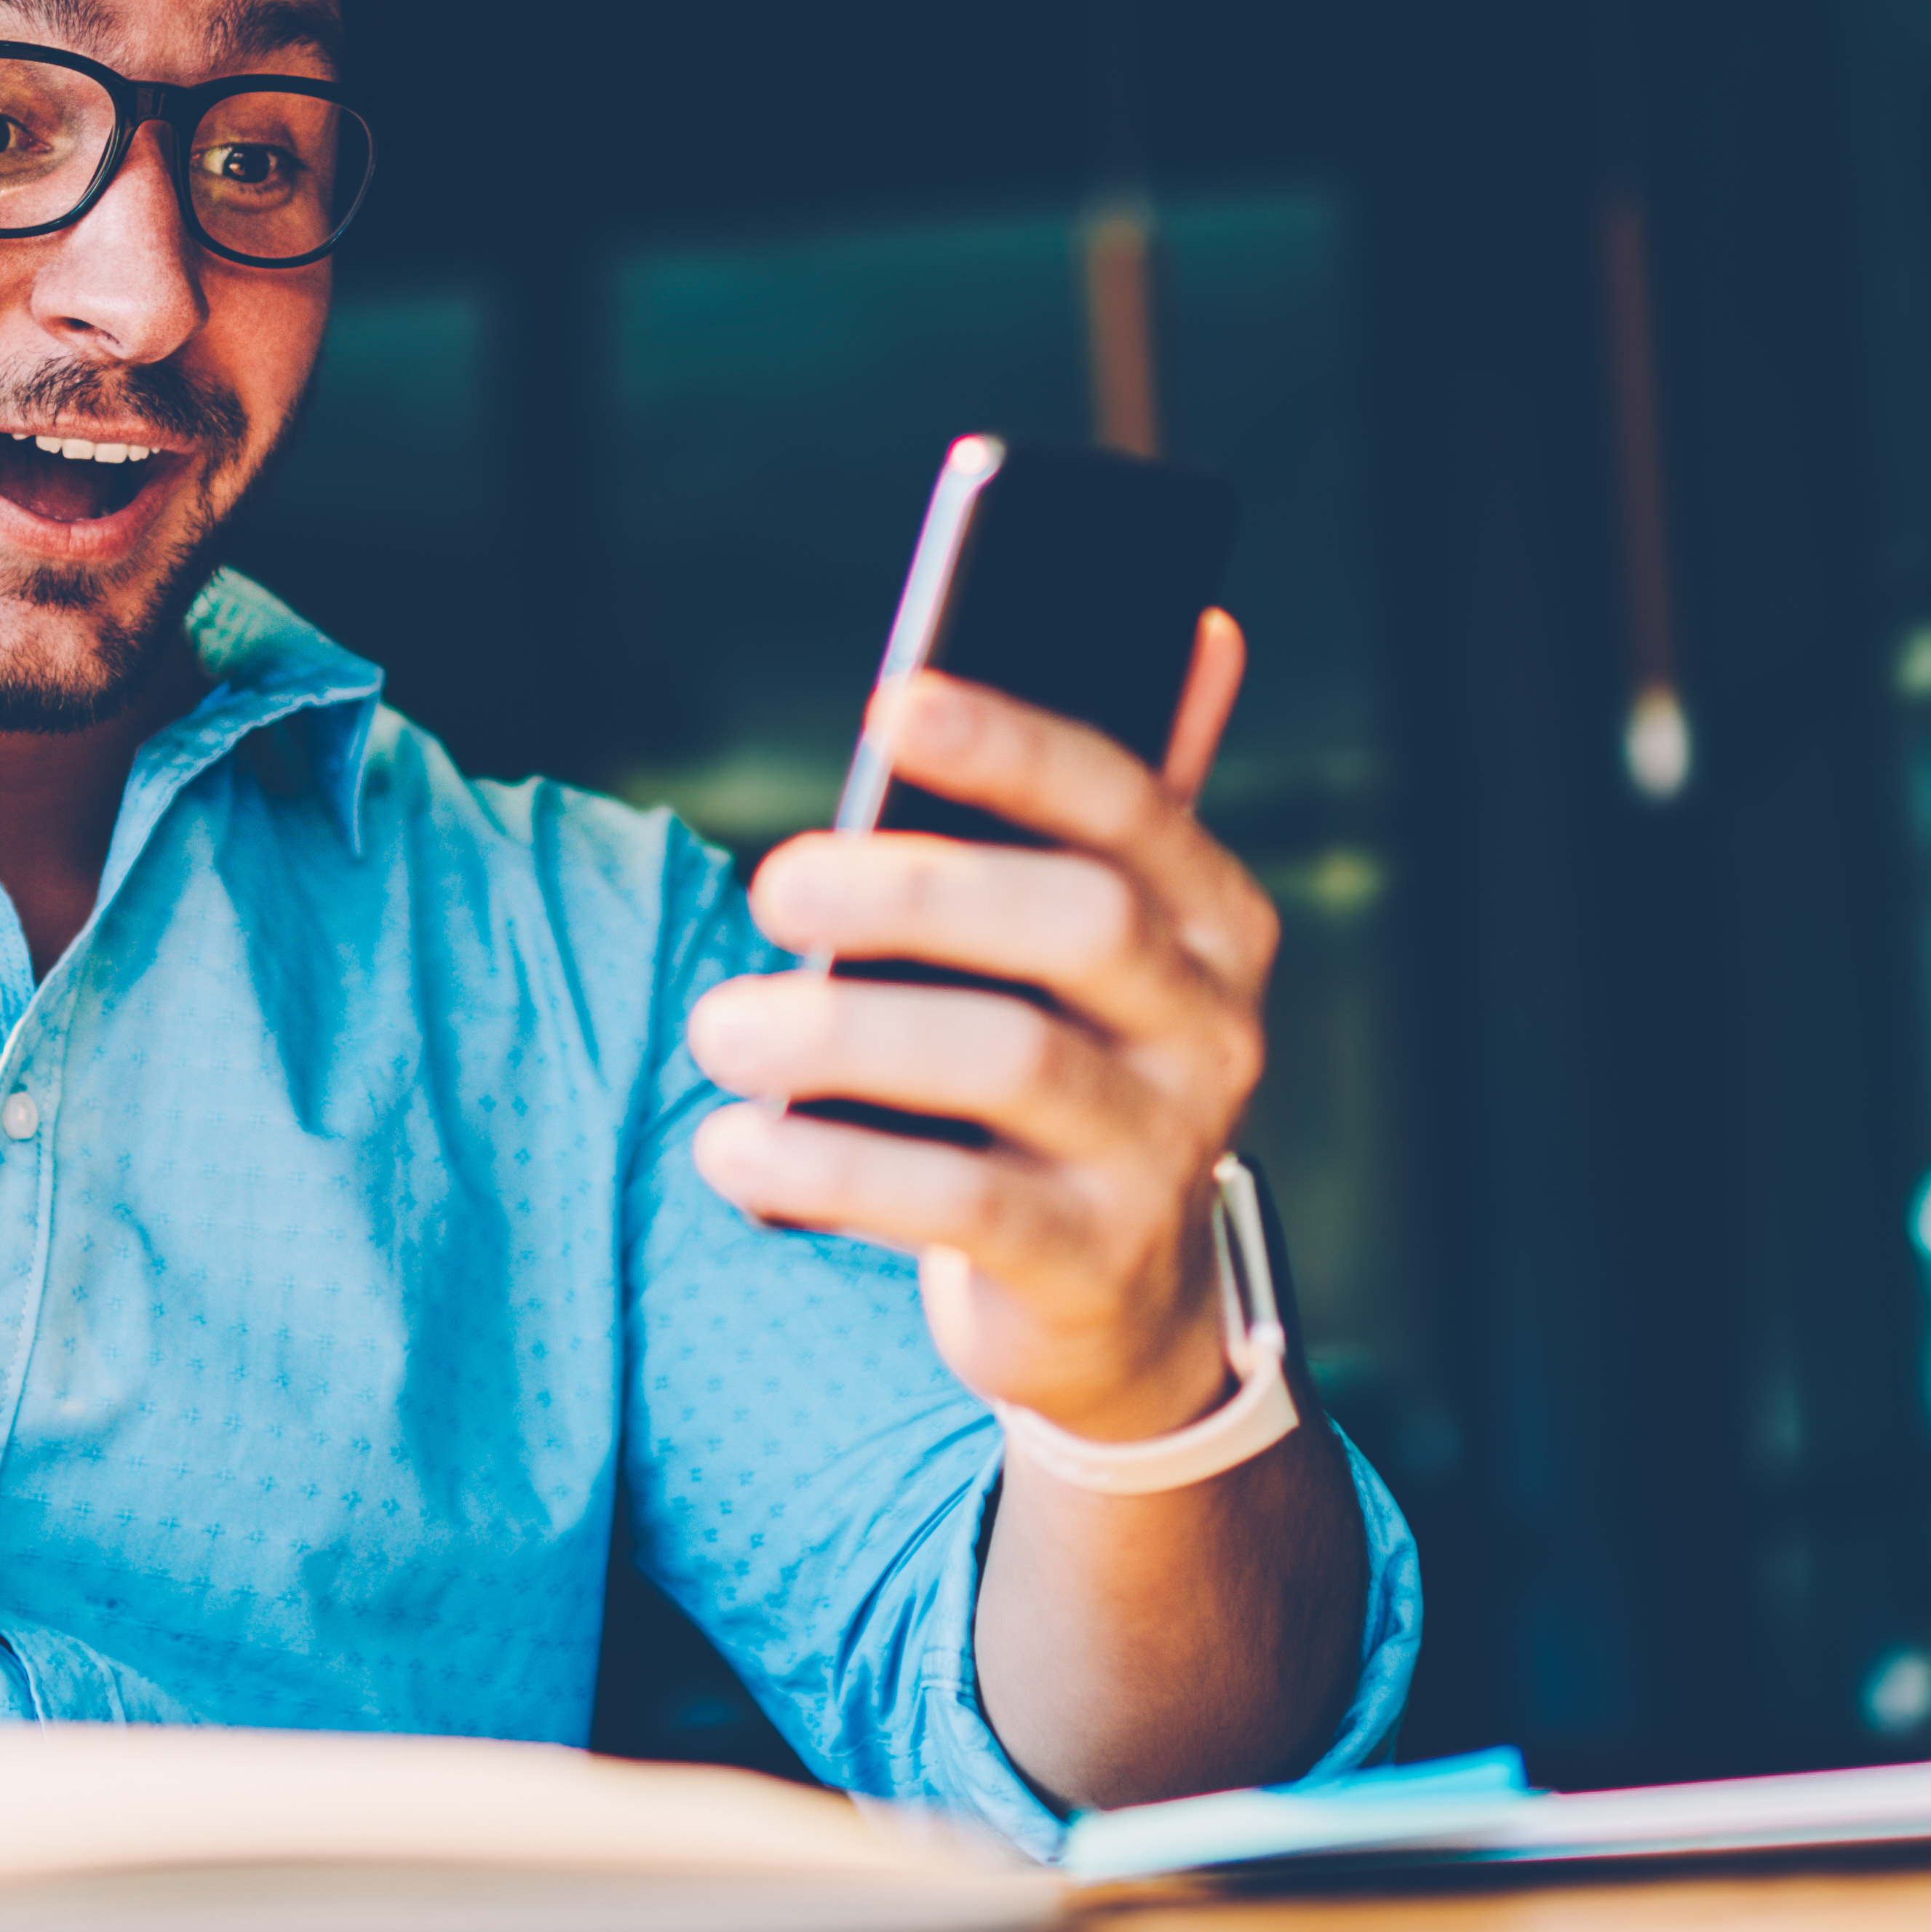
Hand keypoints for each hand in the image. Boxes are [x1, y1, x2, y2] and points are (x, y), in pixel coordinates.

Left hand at [682, 613, 1278, 1443]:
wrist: (1117, 1306)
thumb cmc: (1070, 1073)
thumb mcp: (1102, 946)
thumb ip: (1126, 804)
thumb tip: (1200, 625)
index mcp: (1210, 920)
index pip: (1130, 805)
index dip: (1017, 749)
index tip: (895, 705)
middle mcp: (1212, 1028)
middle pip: (1078, 923)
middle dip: (915, 889)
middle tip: (770, 884)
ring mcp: (1163, 1152)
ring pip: (1014, 1060)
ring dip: (844, 1036)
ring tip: (718, 1028)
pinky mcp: (1093, 1264)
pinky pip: (962, 1205)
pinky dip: (833, 1171)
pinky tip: (732, 1152)